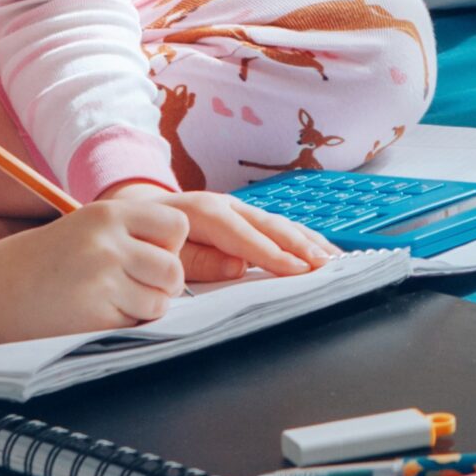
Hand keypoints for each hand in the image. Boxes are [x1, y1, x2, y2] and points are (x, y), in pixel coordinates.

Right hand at [0, 198, 191, 343]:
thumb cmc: (47, 259)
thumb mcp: (90, 227)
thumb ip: (135, 233)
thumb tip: (190, 258)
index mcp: (109, 213)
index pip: (178, 226)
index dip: (169, 246)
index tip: (147, 254)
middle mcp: (108, 243)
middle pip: (174, 270)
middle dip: (161, 284)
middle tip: (128, 285)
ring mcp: (101, 280)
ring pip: (160, 302)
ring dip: (143, 308)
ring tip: (108, 299)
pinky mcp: (94, 317)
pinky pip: (135, 325)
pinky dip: (122, 325)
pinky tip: (92, 314)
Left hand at [133, 188, 340, 282]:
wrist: (141, 213)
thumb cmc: (152, 239)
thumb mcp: (166, 252)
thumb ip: (200, 261)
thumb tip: (238, 267)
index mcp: (204, 213)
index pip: (245, 237)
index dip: (273, 254)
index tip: (298, 269)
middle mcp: (228, 206)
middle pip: (270, 226)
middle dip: (300, 245)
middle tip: (326, 264)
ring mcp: (241, 210)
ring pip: (281, 224)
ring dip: (309, 241)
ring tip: (334, 258)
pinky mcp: (248, 218)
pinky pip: (279, 227)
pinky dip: (304, 238)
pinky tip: (323, 249)